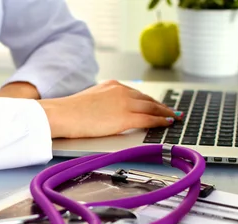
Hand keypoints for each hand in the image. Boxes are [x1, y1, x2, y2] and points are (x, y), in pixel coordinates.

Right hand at [38, 80, 182, 138]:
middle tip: (172, 111)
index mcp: (112, 86)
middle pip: (148, 99)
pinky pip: (149, 119)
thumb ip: (104, 103)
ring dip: (165, 113)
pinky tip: (167, 123)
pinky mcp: (125, 118)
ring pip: (152, 108)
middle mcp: (121, 91)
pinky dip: (160, 121)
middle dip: (161, 106)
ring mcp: (124, 104)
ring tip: (173, 117)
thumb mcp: (90, 100)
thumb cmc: (70, 112)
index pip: (137, 93)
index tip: (157, 104)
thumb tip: (109, 112)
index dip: (149, 101)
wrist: (63, 114)